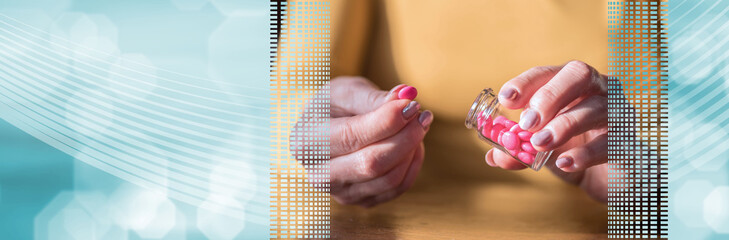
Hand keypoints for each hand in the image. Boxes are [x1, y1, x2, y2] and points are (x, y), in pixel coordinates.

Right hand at [293, 76, 433, 206]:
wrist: (326, 129)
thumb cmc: (333, 106)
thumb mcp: (346, 92)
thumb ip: (373, 97)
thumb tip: (406, 96)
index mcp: (306, 142)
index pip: (353, 136)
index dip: (387, 121)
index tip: (412, 104)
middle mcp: (319, 174)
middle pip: (372, 164)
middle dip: (405, 138)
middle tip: (423, 115)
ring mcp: (340, 193)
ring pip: (389, 179)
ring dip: (412, 150)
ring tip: (418, 125)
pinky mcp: (361, 201)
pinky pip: (397, 189)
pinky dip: (412, 165)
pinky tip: (414, 144)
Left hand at [485, 60, 607, 202]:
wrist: (610, 179)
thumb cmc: (571, 150)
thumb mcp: (539, 150)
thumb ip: (518, 152)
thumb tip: (494, 156)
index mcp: (570, 84)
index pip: (547, 72)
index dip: (526, 82)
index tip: (506, 99)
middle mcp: (598, 89)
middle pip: (579, 74)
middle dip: (550, 95)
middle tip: (527, 121)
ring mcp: (619, 113)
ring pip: (597, 107)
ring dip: (564, 125)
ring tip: (540, 143)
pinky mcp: (630, 141)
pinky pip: (612, 141)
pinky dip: (586, 152)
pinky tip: (565, 162)